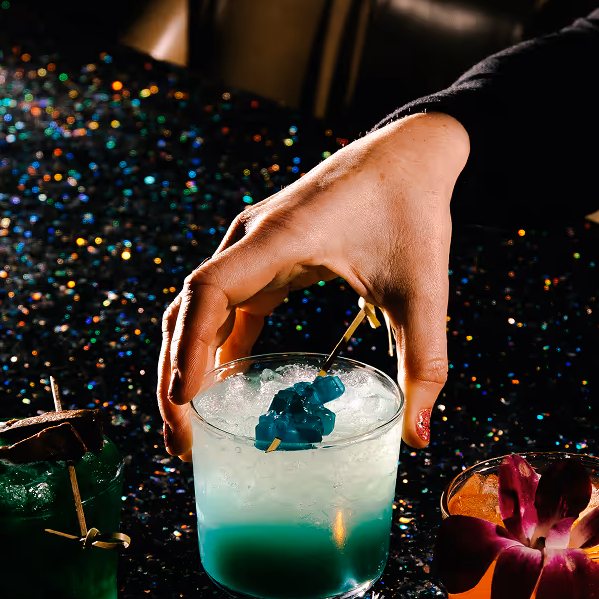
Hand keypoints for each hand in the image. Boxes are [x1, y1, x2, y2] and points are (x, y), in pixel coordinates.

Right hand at [158, 111, 469, 457]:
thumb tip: (416, 439)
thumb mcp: (422, 291)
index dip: (189, 349)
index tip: (185, 402)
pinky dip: (217, 345)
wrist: (407, 155)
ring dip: (187, 363)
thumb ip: (423, 363)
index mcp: (279, 238)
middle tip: (181, 443)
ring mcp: (251, 246)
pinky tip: (224, 387)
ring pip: (197, 307)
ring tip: (190, 428)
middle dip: (175, 374)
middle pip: (188, 309)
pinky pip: (225, 303)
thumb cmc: (412, 211)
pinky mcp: (264, 256)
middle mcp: (250, 240)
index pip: (208, 292)